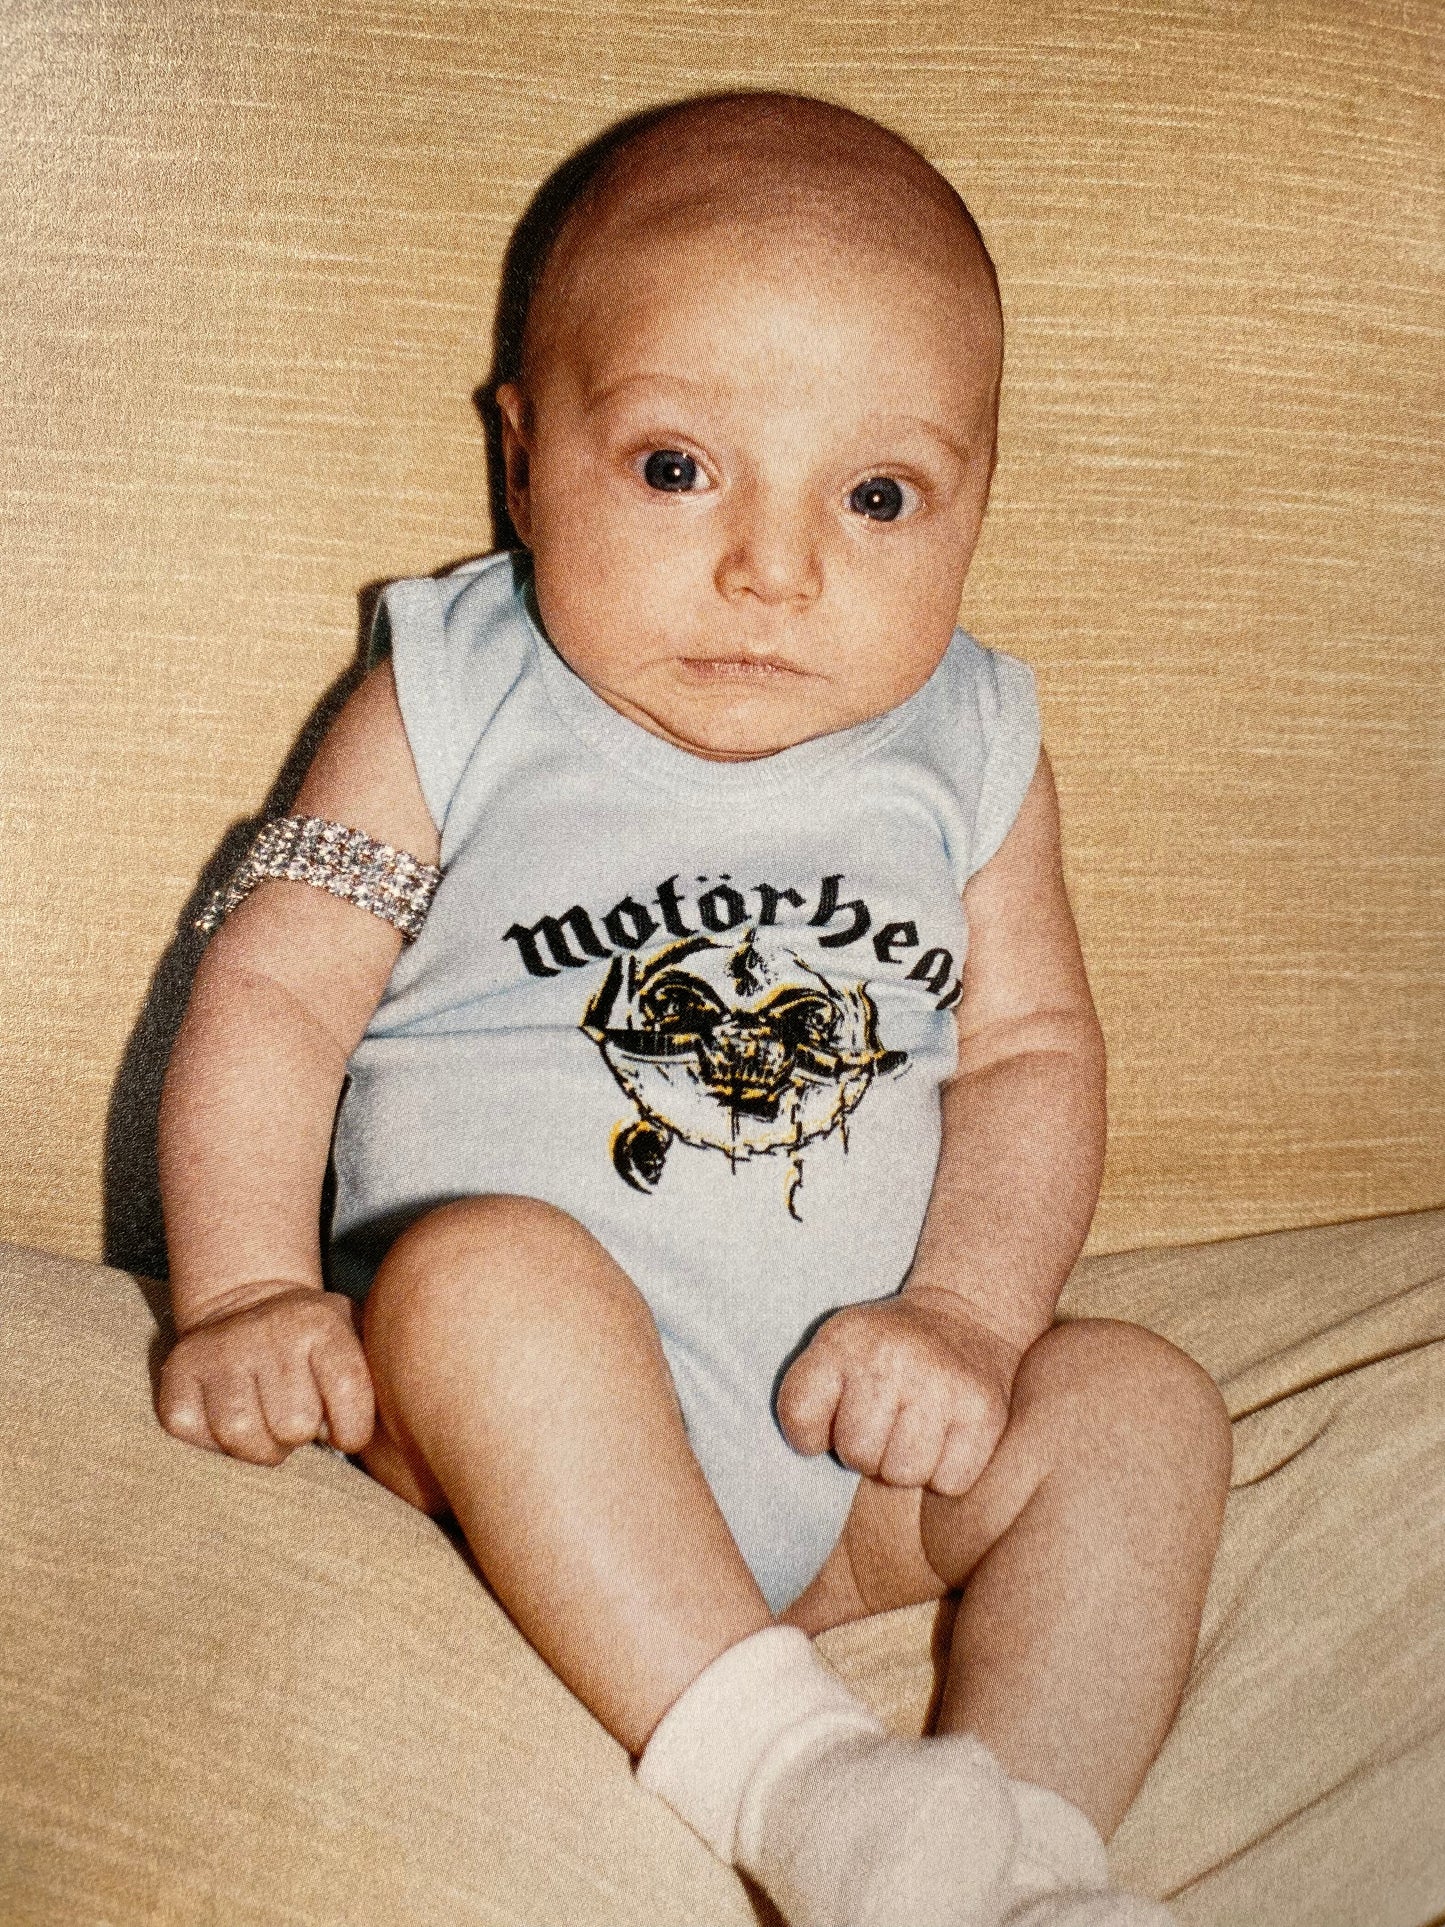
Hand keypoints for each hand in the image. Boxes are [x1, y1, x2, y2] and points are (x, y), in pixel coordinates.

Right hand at [157, 1286, 375, 1465]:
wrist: (246, 1303)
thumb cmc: (315, 1342)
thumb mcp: (358, 1337)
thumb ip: (384, 1372)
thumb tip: (410, 1417)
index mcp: (320, 1325)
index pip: (349, 1402)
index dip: (350, 1433)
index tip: (345, 1429)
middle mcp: (268, 1332)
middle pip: (293, 1426)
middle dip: (299, 1436)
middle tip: (295, 1419)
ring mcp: (218, 1350)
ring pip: (242, 1437)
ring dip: (258, 1447)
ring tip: (266, 1426)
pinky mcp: (177, 1374)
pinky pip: (194, 1433)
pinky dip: (213, 1441)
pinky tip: (227, 1417)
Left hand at [775, 1289, 1019, 1495]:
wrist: (964, 1318)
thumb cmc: (887, 1351)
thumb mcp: (836, 1349)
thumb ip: (807, 1396)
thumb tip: (811, 1451)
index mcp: (844, 1341)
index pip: (799, 1417)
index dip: (811, 1435)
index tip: (834, 1418)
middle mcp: (892, 1358)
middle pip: (857, 1454)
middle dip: (866, 1452)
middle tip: (884, 1425)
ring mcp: (942, 1384)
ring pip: (903, 1474)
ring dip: (906, 1465)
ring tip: (913, 1432)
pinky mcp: (984, 1412)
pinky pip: (950, 1482)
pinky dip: (946, 1472)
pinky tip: (946, 1438)